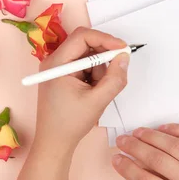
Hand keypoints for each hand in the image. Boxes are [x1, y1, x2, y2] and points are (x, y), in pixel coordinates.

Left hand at [34, 27, 129, 155]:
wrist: (54, 143)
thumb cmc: (69, 124)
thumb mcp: (98, 101)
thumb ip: (114, 79)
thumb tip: (124, 58)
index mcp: (57, 63)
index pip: (82, 37)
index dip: (105, 39)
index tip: (122, 49)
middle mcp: (54, 61)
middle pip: (85, 44)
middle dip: (103, 57)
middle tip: (117, 70)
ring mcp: (58, 68)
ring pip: (87, 56)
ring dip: (100, 69)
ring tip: (98, 91)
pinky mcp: (63, 76)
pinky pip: (84, 66)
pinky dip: (95, 76)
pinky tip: (92, 93)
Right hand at [112, 124, 178, 179]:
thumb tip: (137, 169)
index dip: (127, 168)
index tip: (116, 158)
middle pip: (156, 159)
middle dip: (134, 147)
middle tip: (122, 140)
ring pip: (173, 145)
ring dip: (151, 136)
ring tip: (137, 132)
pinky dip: (177, 129)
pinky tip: (163, 128)